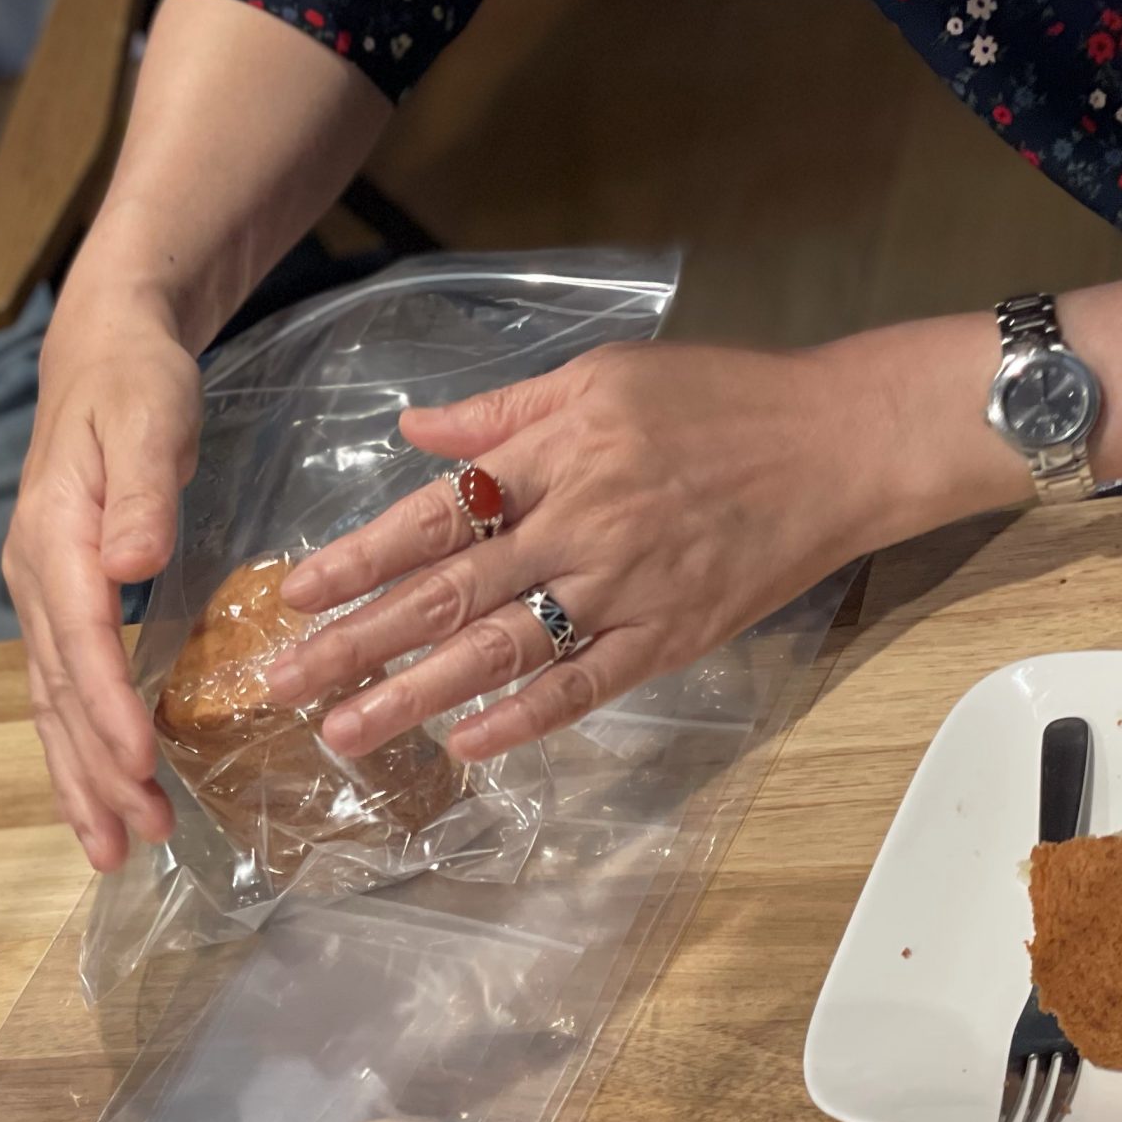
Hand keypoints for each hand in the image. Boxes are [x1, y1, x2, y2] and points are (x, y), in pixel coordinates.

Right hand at [3, 296, 203, 869]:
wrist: (102, 355)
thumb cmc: (135, 384)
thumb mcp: (150, 419)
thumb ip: (144, 491)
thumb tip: (130, 560)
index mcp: (53, 536)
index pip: (80, 637)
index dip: (107, 706)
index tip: (139, 764)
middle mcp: (33, 577)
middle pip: (59, 691)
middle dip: (96, 769)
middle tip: (139, 836)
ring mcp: (39, 597)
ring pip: (50, 705)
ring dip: (79, 779)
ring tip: (112, 849)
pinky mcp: (56, 607)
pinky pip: (58, 693)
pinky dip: (74, 750)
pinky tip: (97, 797)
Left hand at [264, 339, 967, 761]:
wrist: (838, 444)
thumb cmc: (717, 399)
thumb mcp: (602, 375)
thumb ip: (501, 410)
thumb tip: (413, 430)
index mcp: (551, 456)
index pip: (430, 518)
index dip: (355, 560)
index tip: (293, 596)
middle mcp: (576, 527)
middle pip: (445, 596)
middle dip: (356, 644)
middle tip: (284, 685)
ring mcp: (621, 591)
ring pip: (500, 652)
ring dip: (414, 696)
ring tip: (344, 733)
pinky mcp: (667, 638)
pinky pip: (583, 688)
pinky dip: (522, 720)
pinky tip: (463, 747)